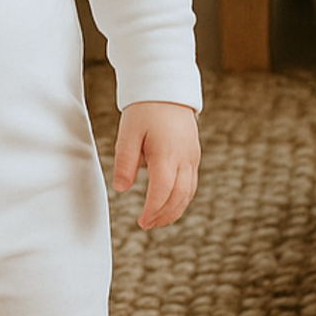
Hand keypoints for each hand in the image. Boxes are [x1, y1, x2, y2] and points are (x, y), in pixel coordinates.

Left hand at [112, 100, 199, 229]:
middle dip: (164, 215)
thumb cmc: (145, 110)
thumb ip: (125, 162)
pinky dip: (182, 198)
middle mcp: (184, 158)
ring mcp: (192, 157)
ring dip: (174, 210)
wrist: (167, 90)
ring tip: (158, 220)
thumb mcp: (128, 134)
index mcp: (167, 153)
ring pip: (188, 192)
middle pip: (179, 196)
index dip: (153, 210)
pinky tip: (170, 204)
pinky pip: (192, 183)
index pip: (162, 191)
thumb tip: (121, 188)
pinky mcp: (194, 155)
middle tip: (148, 225)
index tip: (141, 221)